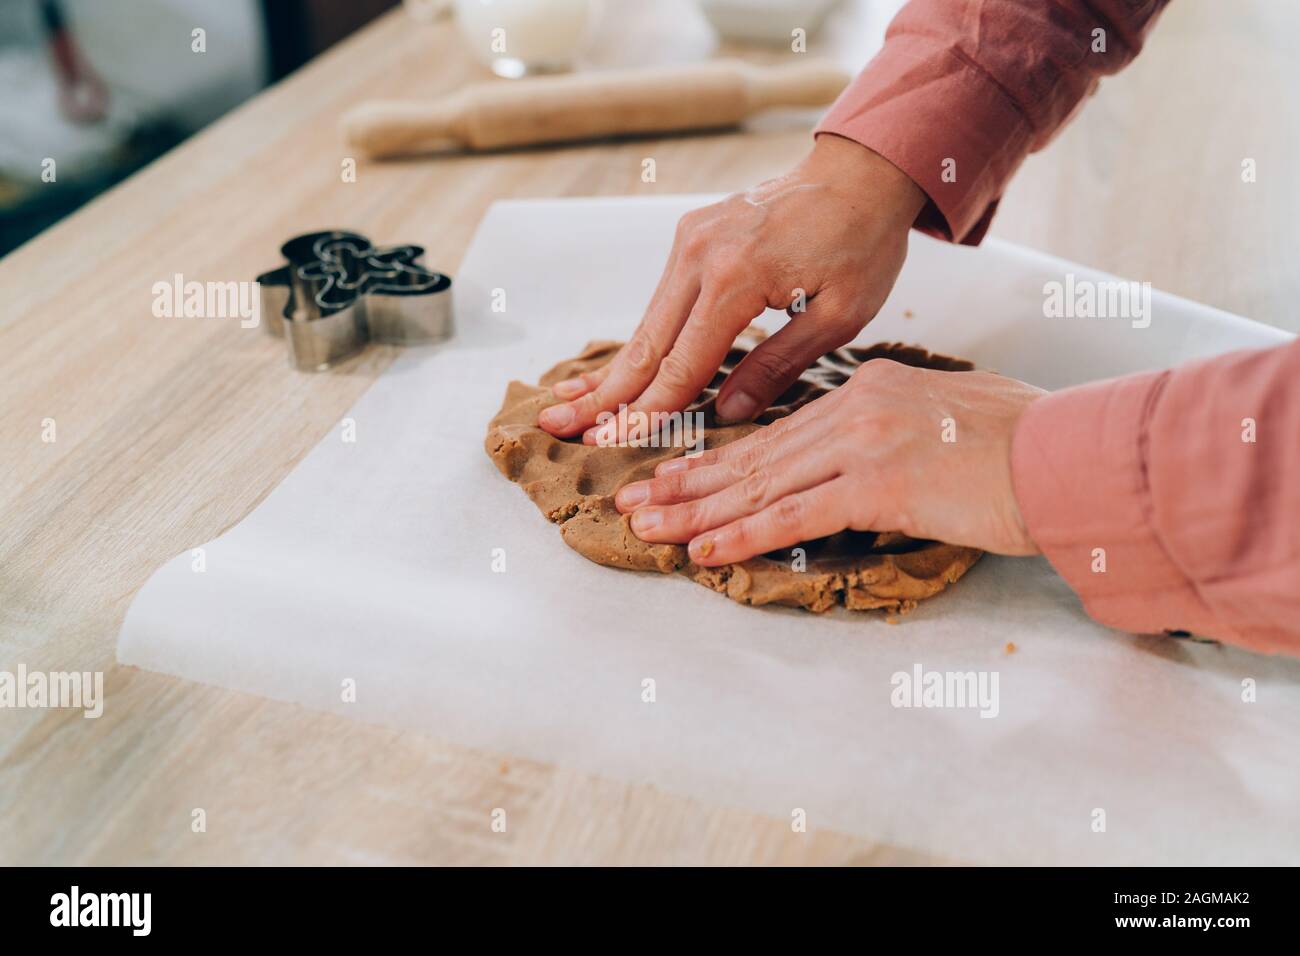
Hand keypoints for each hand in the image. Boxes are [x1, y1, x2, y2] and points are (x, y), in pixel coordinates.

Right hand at [537, 135, 926, 440]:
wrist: (859, 172)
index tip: (612, 444)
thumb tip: (726, 413)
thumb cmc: (861, 243)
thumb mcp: (840, 315)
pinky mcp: (690, 234)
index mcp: (738, 275)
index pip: (682, 363)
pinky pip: (660, 300)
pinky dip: (637, 338)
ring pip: (645, 322)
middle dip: (602, 394)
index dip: (647, 411)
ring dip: (610, 369)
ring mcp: (689, 239)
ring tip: (568, 405)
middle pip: (644, 343)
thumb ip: (779, 364)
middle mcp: (700, 253)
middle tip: (557, 428)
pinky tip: (611, 368)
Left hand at [613, 359, 1045, 562]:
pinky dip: (744, 536)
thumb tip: (863, 458)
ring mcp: (864, 443)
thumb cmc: (1022, 444)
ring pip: (761, 484)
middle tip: (634, 500)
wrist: (1070, 455)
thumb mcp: (946, 415)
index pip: (776, 433)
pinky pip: (795, 516)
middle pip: (754, 456)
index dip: (718, 460)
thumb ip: (893, 428)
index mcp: (867, 388)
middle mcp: (856, 408)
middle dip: (687, 483)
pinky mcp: (879, 484)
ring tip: (647, 527)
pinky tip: (704, 550)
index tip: (674, 475)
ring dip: (696, 511)